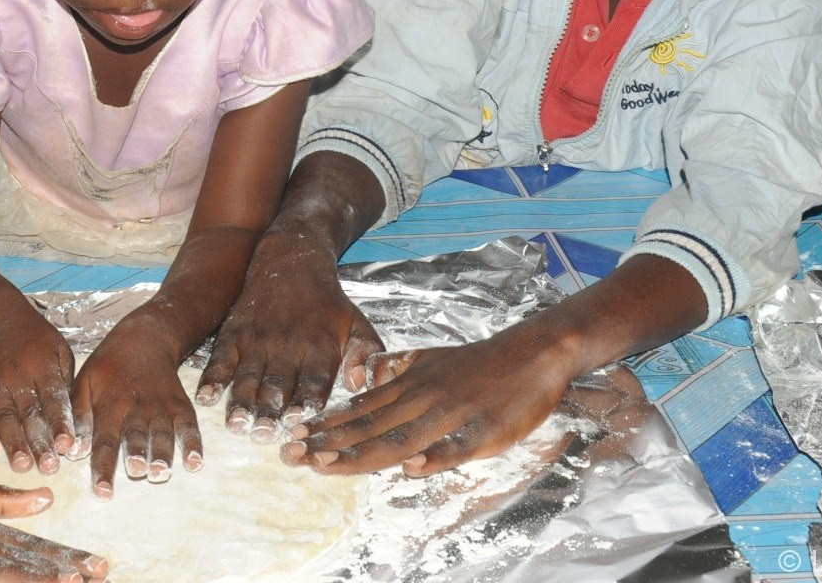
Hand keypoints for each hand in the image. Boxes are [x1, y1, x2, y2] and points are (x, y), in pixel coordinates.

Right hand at [0, 301, 76, 474]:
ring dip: (13, 444)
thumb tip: (72, 417)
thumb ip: (65, 381)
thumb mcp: (59, 349)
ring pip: (4, 417)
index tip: (68, 446)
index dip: (61, 423)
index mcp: (43, 366)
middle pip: (29, 414)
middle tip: (48, 467)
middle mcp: (17, 375)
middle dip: (38, 442)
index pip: (54, 399)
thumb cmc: (36, 337)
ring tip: (22, 466)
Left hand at [71, 328, 200, 499]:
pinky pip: (189, 426)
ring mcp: (162, 407)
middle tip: (138, 472)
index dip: (103, 467)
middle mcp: (137, 407)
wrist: (144, 339)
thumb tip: (73, 451)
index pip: (104, 440)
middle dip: (138, 455)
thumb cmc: (107, 367)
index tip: (102, 492)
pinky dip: (193, 444)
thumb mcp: (83, 383)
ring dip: (163, 454)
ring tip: (160, 473)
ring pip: (163, 433)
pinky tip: (195, 463)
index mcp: (110, 404)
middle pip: (137, 436)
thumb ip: (78, 417)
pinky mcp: (181, 406)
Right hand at [198, 241, 384, 438]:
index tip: (298, 423)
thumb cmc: (328, 304)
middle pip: (278, 384)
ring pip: (249, 376)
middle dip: (269, 411)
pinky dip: (212, 379)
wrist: (292, 261)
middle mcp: (288, 344)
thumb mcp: (358, 323)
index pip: (314, 381)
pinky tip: (205, 397)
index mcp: (321, 347)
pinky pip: (221, 359)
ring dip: (241, 401)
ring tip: (235, 424)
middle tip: (262, 434)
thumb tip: (359, 383)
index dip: (305, 403)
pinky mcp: (234, 333)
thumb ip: (367, 354)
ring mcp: (258, 339)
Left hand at [280, 323, 575, 476]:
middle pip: (370, 426)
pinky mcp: (485, 430)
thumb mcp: (430, 358)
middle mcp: (424, 398)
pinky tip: (412, 469)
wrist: (532, 351)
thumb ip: (398, 371)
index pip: (360, 410)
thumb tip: (366, 379)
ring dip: (362, 453)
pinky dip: (435, 457)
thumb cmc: (479, 362)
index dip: (326, 427)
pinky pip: (458, 446)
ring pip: (402, 437)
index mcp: (410, 386)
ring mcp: (453, 414)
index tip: (292, 439)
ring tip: (327, 465)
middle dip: (328, 445)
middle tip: (289, 456)